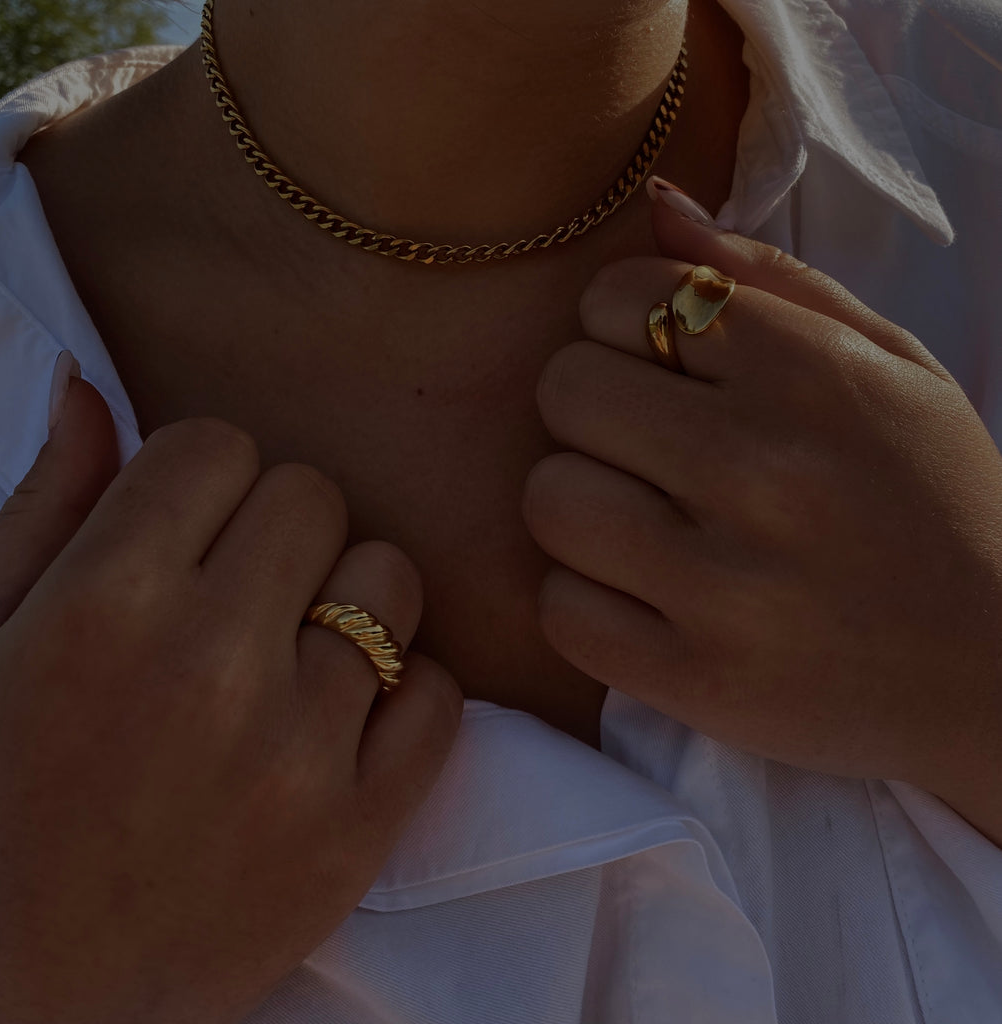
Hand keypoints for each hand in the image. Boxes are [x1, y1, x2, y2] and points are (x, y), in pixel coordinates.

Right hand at [0, 371, 460, 1023]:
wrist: (18, 998)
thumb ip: (45, 508)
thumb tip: (92, 389)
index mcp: (103, 603)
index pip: (216, 445)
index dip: (197, 480)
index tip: (183, 529)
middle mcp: (212, 666)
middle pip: (314, 497)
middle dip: (274, 530)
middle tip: (235, 595)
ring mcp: (299, 755)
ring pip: (391, 582)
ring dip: (348, 602)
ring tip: (290, 656)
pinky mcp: (358, 834)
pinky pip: (440, 697)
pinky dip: (402, 698)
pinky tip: (341, 723)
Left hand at [525, 190, 1001, 839]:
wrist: (993, 670)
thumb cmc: (933, 500)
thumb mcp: (890, 366)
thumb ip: (771, 278)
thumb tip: (657, 206)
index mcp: (810, 373)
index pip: (618, 298)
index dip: (616, 326)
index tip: (653, 364)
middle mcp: (761, 470)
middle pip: (565, 391)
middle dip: (588, 408)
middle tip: (638, 444)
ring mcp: (724, 586)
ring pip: (547, 499)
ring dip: (576, 503)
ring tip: (636, 520)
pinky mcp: (695, 681)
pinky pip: (559, 611)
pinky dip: (581, 599)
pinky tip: (637, 596)